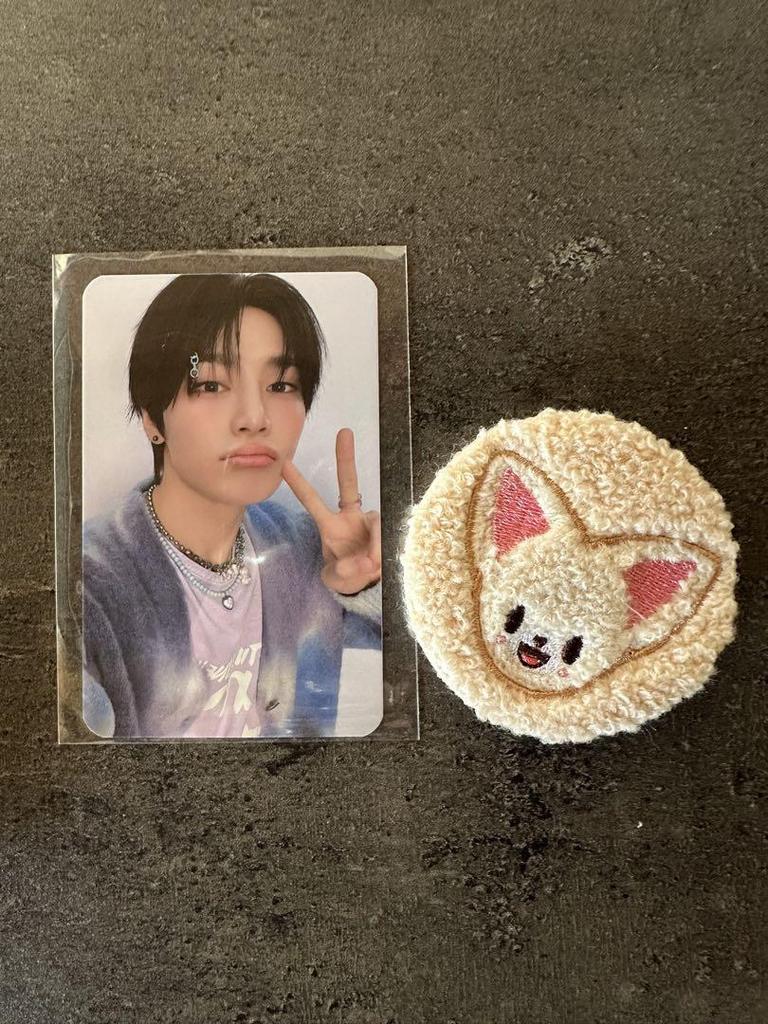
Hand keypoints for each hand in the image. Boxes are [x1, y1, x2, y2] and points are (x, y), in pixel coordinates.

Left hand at [281, 428, 381, 595]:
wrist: (367, 585)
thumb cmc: (346, 576)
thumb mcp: (337, 578)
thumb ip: (344, 572)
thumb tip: (363, 562)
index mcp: (331, 525)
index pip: (312, 500)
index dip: (299, 483)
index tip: (284, 463)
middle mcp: (351, 517)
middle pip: (348, 482)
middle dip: (345, 457)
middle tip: (344, 431)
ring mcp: (370, 522)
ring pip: (375, 524)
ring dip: (372, 547)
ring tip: (368, 567)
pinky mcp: (388, 531)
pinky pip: (387, 538)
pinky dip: (380, 553)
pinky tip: (376, 566)